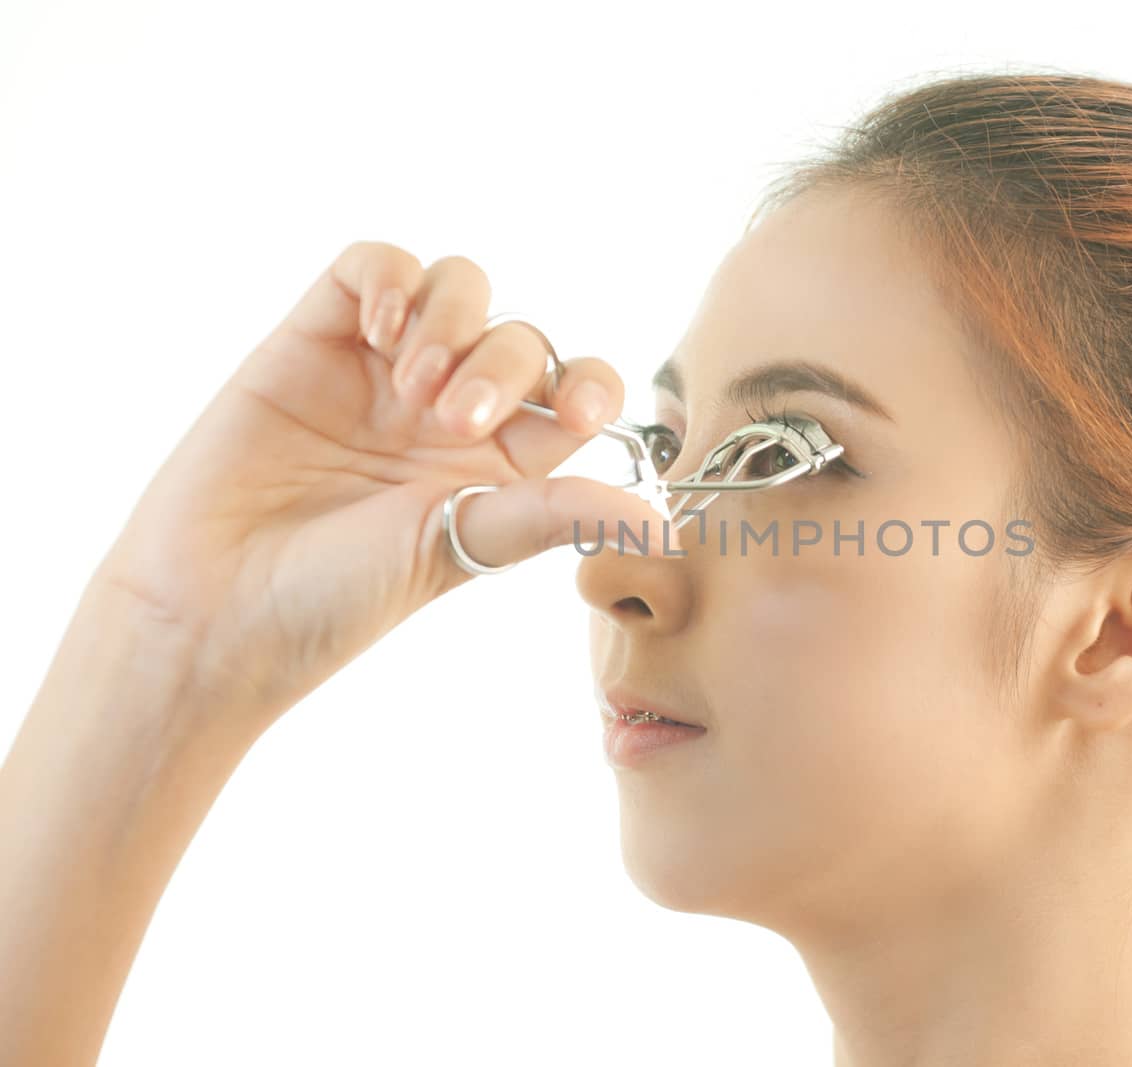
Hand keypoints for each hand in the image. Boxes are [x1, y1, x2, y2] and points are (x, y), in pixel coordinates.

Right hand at [89, 240, 663, 732]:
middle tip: (453, 422)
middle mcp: (449, 412)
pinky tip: (375, 327)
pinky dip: (387, 277)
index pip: (577, 391)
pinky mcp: (313, 338)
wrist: (212, 606)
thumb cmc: (339, 597)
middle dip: (505, 366)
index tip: (577, 415)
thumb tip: (669, 531)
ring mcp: (382, 371)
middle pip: (522, 336)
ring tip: (410, 384)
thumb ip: (560, 515)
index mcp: (501, 466)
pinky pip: (371, 265)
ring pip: (457, 287)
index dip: (592, 383)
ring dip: (452, 320)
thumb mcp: (466, 546)